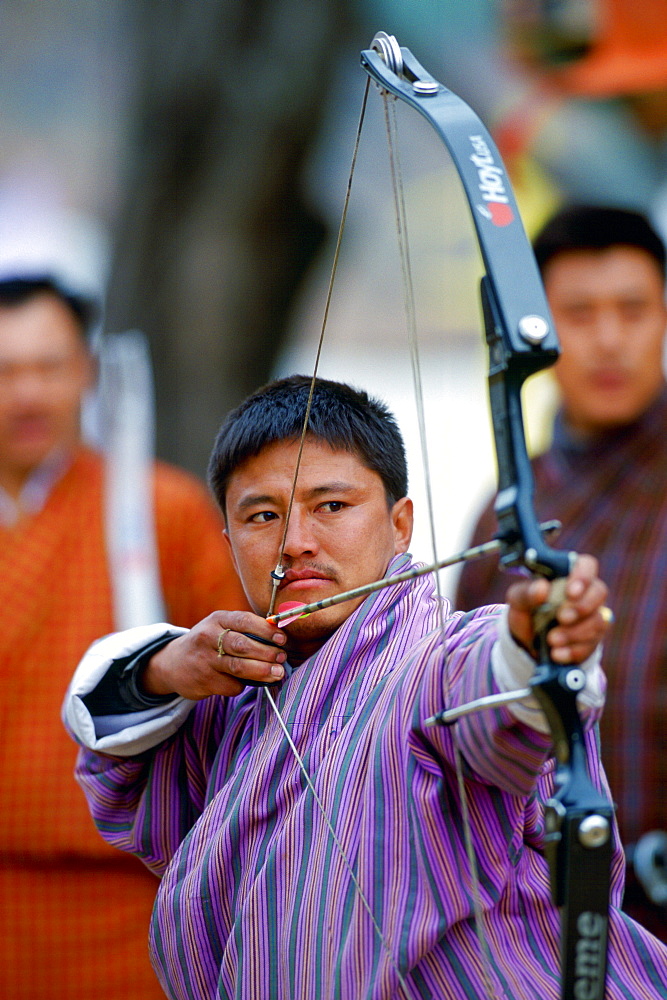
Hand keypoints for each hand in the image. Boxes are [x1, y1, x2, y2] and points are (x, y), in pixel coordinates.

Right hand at [141, 611, 286, 699]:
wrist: (172, 663)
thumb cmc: (207, 643)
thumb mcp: (220, 628)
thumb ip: (244, 630)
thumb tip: (279, 638)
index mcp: (217, 619)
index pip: (244, 621)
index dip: (266, 630)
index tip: (282, 639)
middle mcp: (208, 637)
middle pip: (243, 645)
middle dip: (267, 652)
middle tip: (281, 658)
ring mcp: (204, 660)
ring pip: (239, 667)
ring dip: (262, 671)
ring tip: (277, 673)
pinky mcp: (204, 680)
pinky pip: (232, 685)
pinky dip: (243, 685)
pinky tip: (247, 682)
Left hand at [506, 554, 610, 663]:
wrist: (526, 643)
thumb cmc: (526, 611)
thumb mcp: (518, 600)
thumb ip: (527, 591)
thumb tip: (542, 587)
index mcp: (568, 576)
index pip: (587, 564)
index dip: (583, 576)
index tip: (571, 592)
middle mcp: (585, 593)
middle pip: (599, 592)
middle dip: (582, 607)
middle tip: (562, 617)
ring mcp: (592, 617)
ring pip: (598, 621)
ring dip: (574, 633)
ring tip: (552, 640)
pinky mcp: (592, 640)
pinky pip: (592, 645)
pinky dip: (572, 651)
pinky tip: (557, 653)